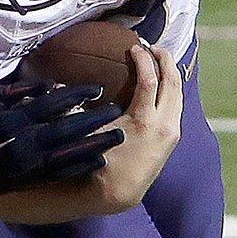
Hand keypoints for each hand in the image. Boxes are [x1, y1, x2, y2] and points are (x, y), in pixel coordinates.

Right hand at [0, 81, 123, 193]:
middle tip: (115, 112)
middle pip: (64, 131)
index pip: (50, 105)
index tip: (96, 90)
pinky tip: (99, 159)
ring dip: (94, 145)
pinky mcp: (32, 180)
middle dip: (93, 121)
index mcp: (11, 122)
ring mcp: (28, 165)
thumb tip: (50, 85)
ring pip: (67, 154)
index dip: (75, 96)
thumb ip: (19, 92)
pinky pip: (61, 173)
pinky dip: (81, 166)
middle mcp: (20, 144)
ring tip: (117, 136)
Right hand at [85, 45, 182, 212]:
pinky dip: (172, 90)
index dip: (143, 59)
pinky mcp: (173, 138)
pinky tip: (163, 84)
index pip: (149, 80)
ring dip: (171, 74)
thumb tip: (57, 84)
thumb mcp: (88, 133)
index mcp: (143, 121)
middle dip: (165, 60)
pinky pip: (177, 105)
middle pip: (172, 82)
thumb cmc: (100, 160)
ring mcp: (171, 131)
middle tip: (154, 47)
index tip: (134, 47)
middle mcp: (163, 125)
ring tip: (161, 61)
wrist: (120, 190)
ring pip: (179, 93)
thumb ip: (75, 108)